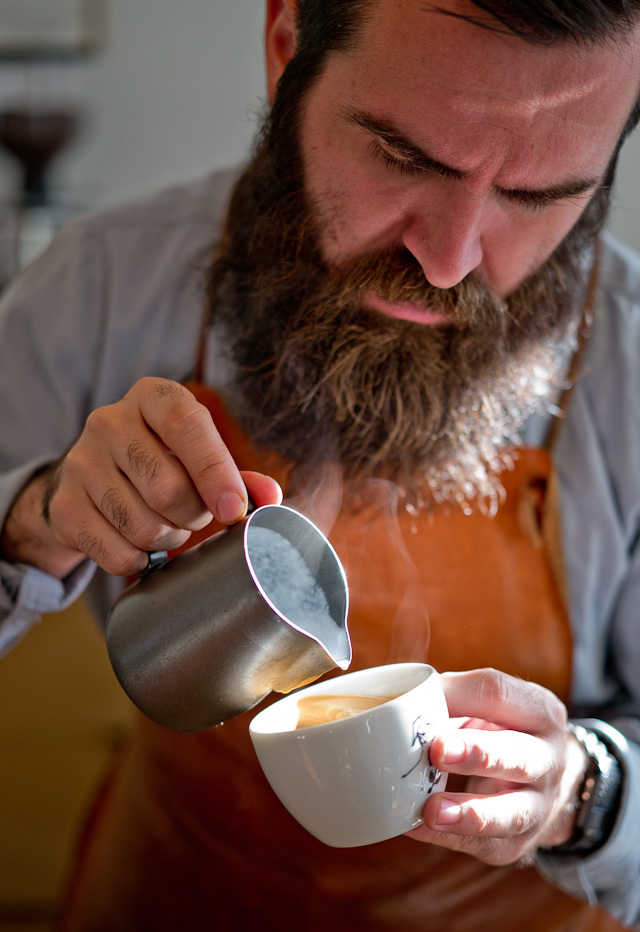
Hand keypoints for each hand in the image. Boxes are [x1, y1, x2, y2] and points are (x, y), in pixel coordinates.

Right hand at [1, 378, 281, 577]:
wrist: (91, 482)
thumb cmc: (161, 464)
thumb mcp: (199, 457)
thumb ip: (238, 476)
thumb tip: (269, 497)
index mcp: (152, 397)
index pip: (186, 424)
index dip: (215, 471)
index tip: (234, 511)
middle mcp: (110, 421)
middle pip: (167, 488)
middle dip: (193, 516)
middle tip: (194, 516)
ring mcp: (80, 462)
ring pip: (143, 526)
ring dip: (168, 540)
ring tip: (167, 526)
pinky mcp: (64, 506)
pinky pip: (117, 552)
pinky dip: (139, 561)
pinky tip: (140, 546)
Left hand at [407, 668, 586, 864]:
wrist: (546, 782)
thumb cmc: (502, 731)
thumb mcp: (487, 705)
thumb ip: (452, 697)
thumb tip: (400, 703)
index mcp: (539, 712)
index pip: (500, 695)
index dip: (462, 696)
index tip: (427, 699)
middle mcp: (549, 759)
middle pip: (518, 757)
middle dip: (478, 755)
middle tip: (438, 751)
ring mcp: (539, 806)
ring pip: (513, 814)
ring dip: (470, 813)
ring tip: (432, 811)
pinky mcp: (519, 843)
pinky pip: (486, 845)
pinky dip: (448, 838)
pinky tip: (416, 826)